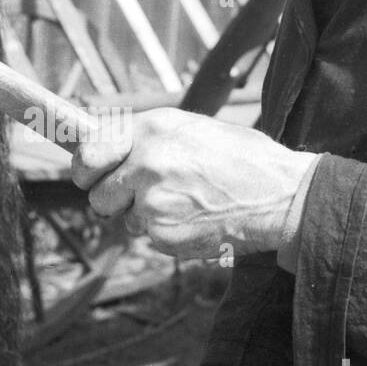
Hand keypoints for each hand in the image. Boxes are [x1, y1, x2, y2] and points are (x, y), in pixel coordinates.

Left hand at [70, 107, 310, 259]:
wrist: (281, 195)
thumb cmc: (241, 158)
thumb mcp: (192, 129)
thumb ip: (146, 138)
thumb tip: (102, 148)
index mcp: (152, 129)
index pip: (89, 151)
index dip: (85, 168)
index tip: (87, 174)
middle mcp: (146, 163)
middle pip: (98, 195)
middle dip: (113, 198)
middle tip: (139, 195)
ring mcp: (153, 202)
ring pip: (127, 219)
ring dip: (147, 216)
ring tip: (186, 202)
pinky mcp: (164, 234)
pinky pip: (151, 237)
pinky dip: (168, 233)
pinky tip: (197, 218)